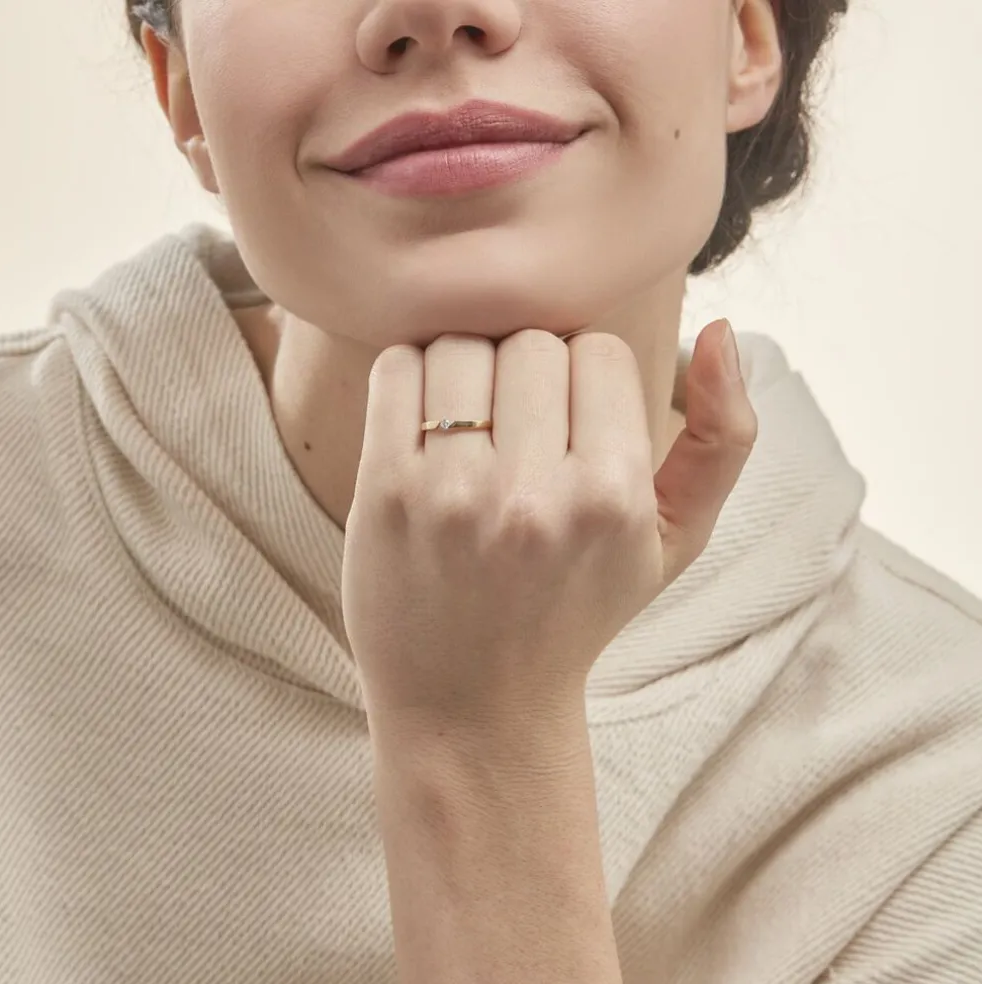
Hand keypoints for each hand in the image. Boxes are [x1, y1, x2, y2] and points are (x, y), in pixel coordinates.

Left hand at [341, 319, 756, 727]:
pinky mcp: (385, 494)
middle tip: (522, 426)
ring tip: (474, 424)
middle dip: (530, 373)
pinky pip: (397, 367)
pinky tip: (428, 425)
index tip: (574, 422)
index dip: (588, 378)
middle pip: (532, 342)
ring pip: (463, 344)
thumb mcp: (675, 542)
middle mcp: (534, 495)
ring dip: (469, 370)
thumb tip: (720, 328)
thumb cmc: (578, 613)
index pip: (600, 350)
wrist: (474, 705)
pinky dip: (413, 377)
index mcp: (614, 498)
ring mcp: (452, 493)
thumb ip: (721, 440)